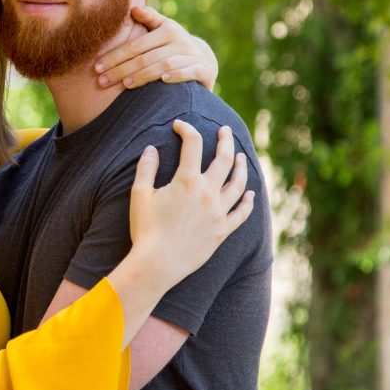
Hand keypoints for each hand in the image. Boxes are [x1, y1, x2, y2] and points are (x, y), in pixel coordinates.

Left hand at [93, 5, 217, 89]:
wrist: (204, 59)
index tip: (97, 67)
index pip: (135, 45)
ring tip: (126, 84)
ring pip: (164, 65)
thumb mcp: (163, 29)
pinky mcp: (203, 69)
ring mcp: (192, 55)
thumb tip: (132, 8)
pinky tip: (162, 81)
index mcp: (167, 31)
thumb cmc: (174, 44)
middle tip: (103, 81)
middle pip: (146, 57)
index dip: (115, 56)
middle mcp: (180, 41)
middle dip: (122, 70)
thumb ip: (149, 19)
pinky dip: (177, 75)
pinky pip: (189, 72)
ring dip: (144, 75)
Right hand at [128, 120, 253, 288]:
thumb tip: (150, 148)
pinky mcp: (222, 230)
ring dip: (241, 166)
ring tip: (240, 157)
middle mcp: (208, 192)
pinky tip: (250, 194)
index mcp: (187, 180)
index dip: (186, 129)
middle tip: (225, 131)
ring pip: (238, 183)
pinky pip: (241, 214)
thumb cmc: (145, 229)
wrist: (157, 264)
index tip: (180, 125)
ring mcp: (218, 212)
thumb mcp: (139, 194)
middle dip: (225, 140)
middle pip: (224, 158)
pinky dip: (248, 202)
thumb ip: (146, 168)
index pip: (192, 143)